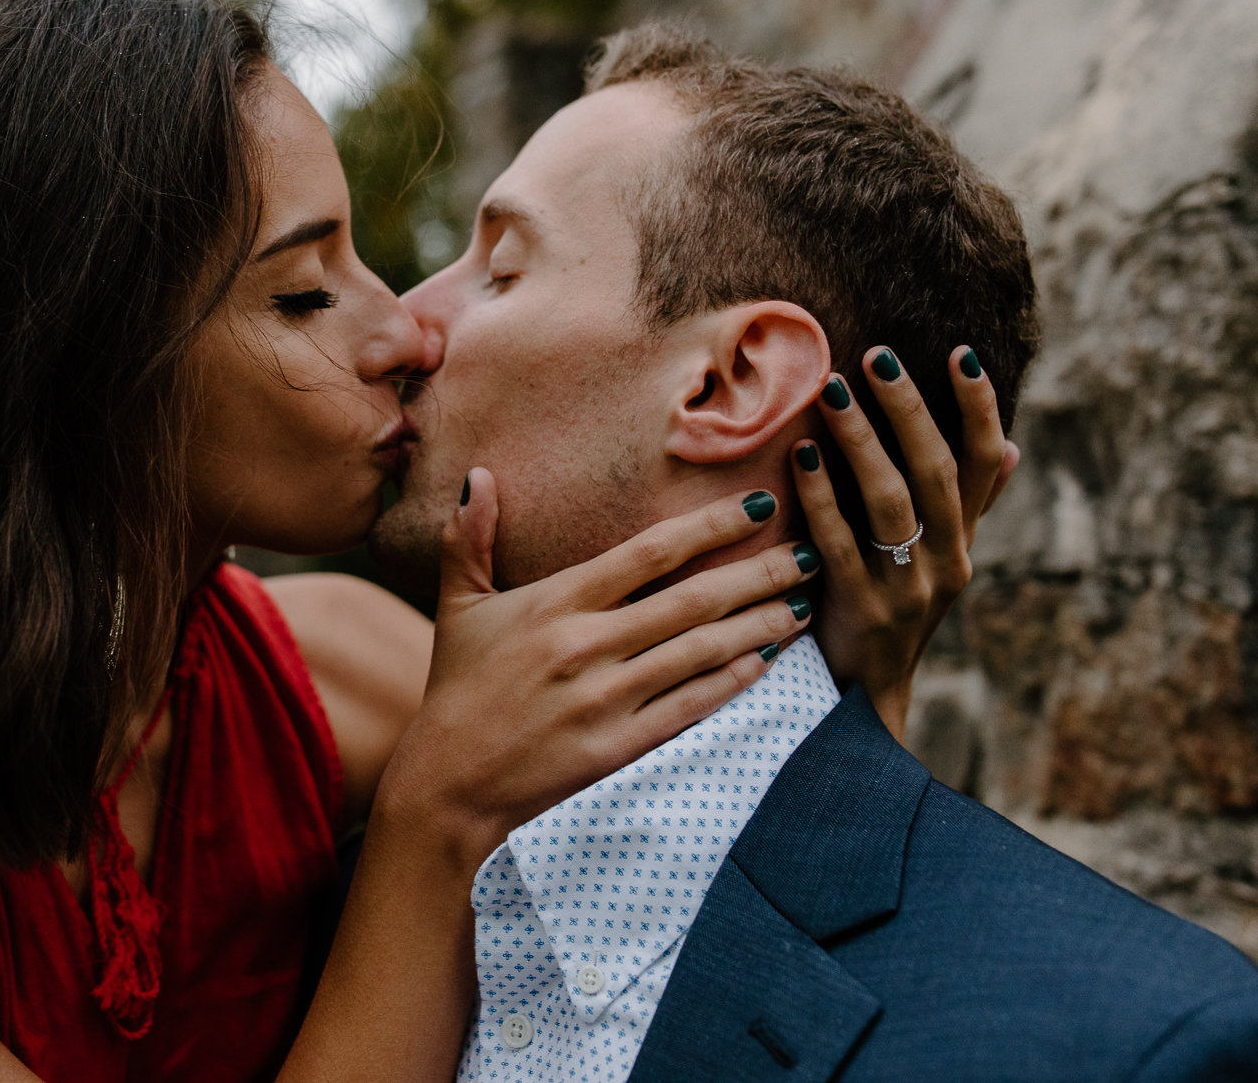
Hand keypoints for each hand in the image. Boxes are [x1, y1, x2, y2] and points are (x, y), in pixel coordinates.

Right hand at [374, 474, 820, 870]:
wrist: (450, 782)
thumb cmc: (457, 687)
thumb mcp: (457, 606)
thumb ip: (469, 538)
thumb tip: (479, 475)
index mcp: (555, 604)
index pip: (648, 553)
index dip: (709, 527)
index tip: (757, 507)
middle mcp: (587, 647)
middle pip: (692, 600)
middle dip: (758, 574)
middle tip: (807, 554)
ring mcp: (607, 699)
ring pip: (701, 652)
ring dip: (759, 626)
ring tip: (802, 604)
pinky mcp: (619, 746)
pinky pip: (690, 705)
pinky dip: (731, 681)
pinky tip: (764, 660)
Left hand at [791, 344, 1018, 741]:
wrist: (869, 694)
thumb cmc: (895, 607)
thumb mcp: (940, 559)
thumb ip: (969, 504)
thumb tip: (1010, 445)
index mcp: (964, 539)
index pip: (984, 461)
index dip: (979, 405)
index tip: (962, 351)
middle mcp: (948, 560)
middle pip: (935, 471)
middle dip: (908, 408)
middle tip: (876, 355)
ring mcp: (909, 588)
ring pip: (891, 502)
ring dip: (861, 441)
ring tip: (831, 391)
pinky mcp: (864, 612)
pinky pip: (841, 545)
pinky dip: (821, 498)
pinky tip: (800, 458)